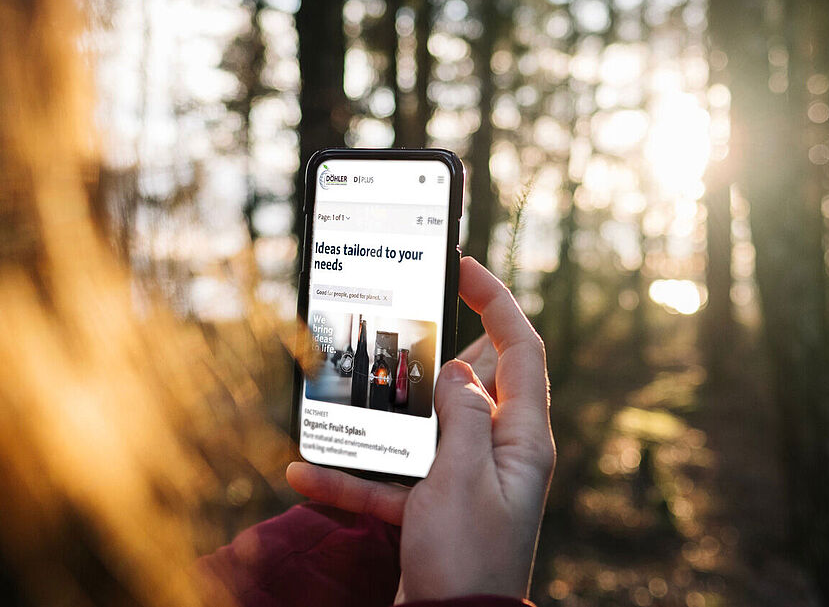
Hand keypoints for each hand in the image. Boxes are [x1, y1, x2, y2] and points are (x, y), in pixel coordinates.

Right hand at [287, 256, 554, 601]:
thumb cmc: (467, 561)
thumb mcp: (463, 478)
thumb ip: (463, 415)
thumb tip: (461, 370)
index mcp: (521, 439)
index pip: (521, 351)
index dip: (496, 301)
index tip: (464, 267)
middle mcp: (497, 454)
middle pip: (471, 382)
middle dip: (429, 355)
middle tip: (397, 325)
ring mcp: (464, 483)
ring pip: (419, 430)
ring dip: (378, 421)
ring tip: (342, 394)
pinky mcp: (431, 512)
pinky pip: (389, 481)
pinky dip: (352, 476)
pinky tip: (307, 469)